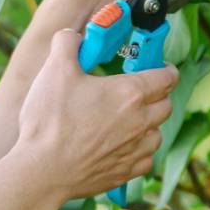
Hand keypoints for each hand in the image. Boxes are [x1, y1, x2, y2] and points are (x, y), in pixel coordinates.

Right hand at [10, 29, 178, 209]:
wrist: (42, 171)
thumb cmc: (50, 121)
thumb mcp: (54, 70)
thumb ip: (67, 43)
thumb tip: (73, 36)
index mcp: (130, 93)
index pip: (167, 76)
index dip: (164, 67)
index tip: (155, 66)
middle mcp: (141, 122)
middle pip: (166, 104)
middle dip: (156, 94)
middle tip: (135, 91)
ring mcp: (136, 149)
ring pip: (157, 132)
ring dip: (147, 124)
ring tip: (124, 120)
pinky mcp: (127, 172)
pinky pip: (145, 158)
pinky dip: (137, 150)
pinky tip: (118, 145)